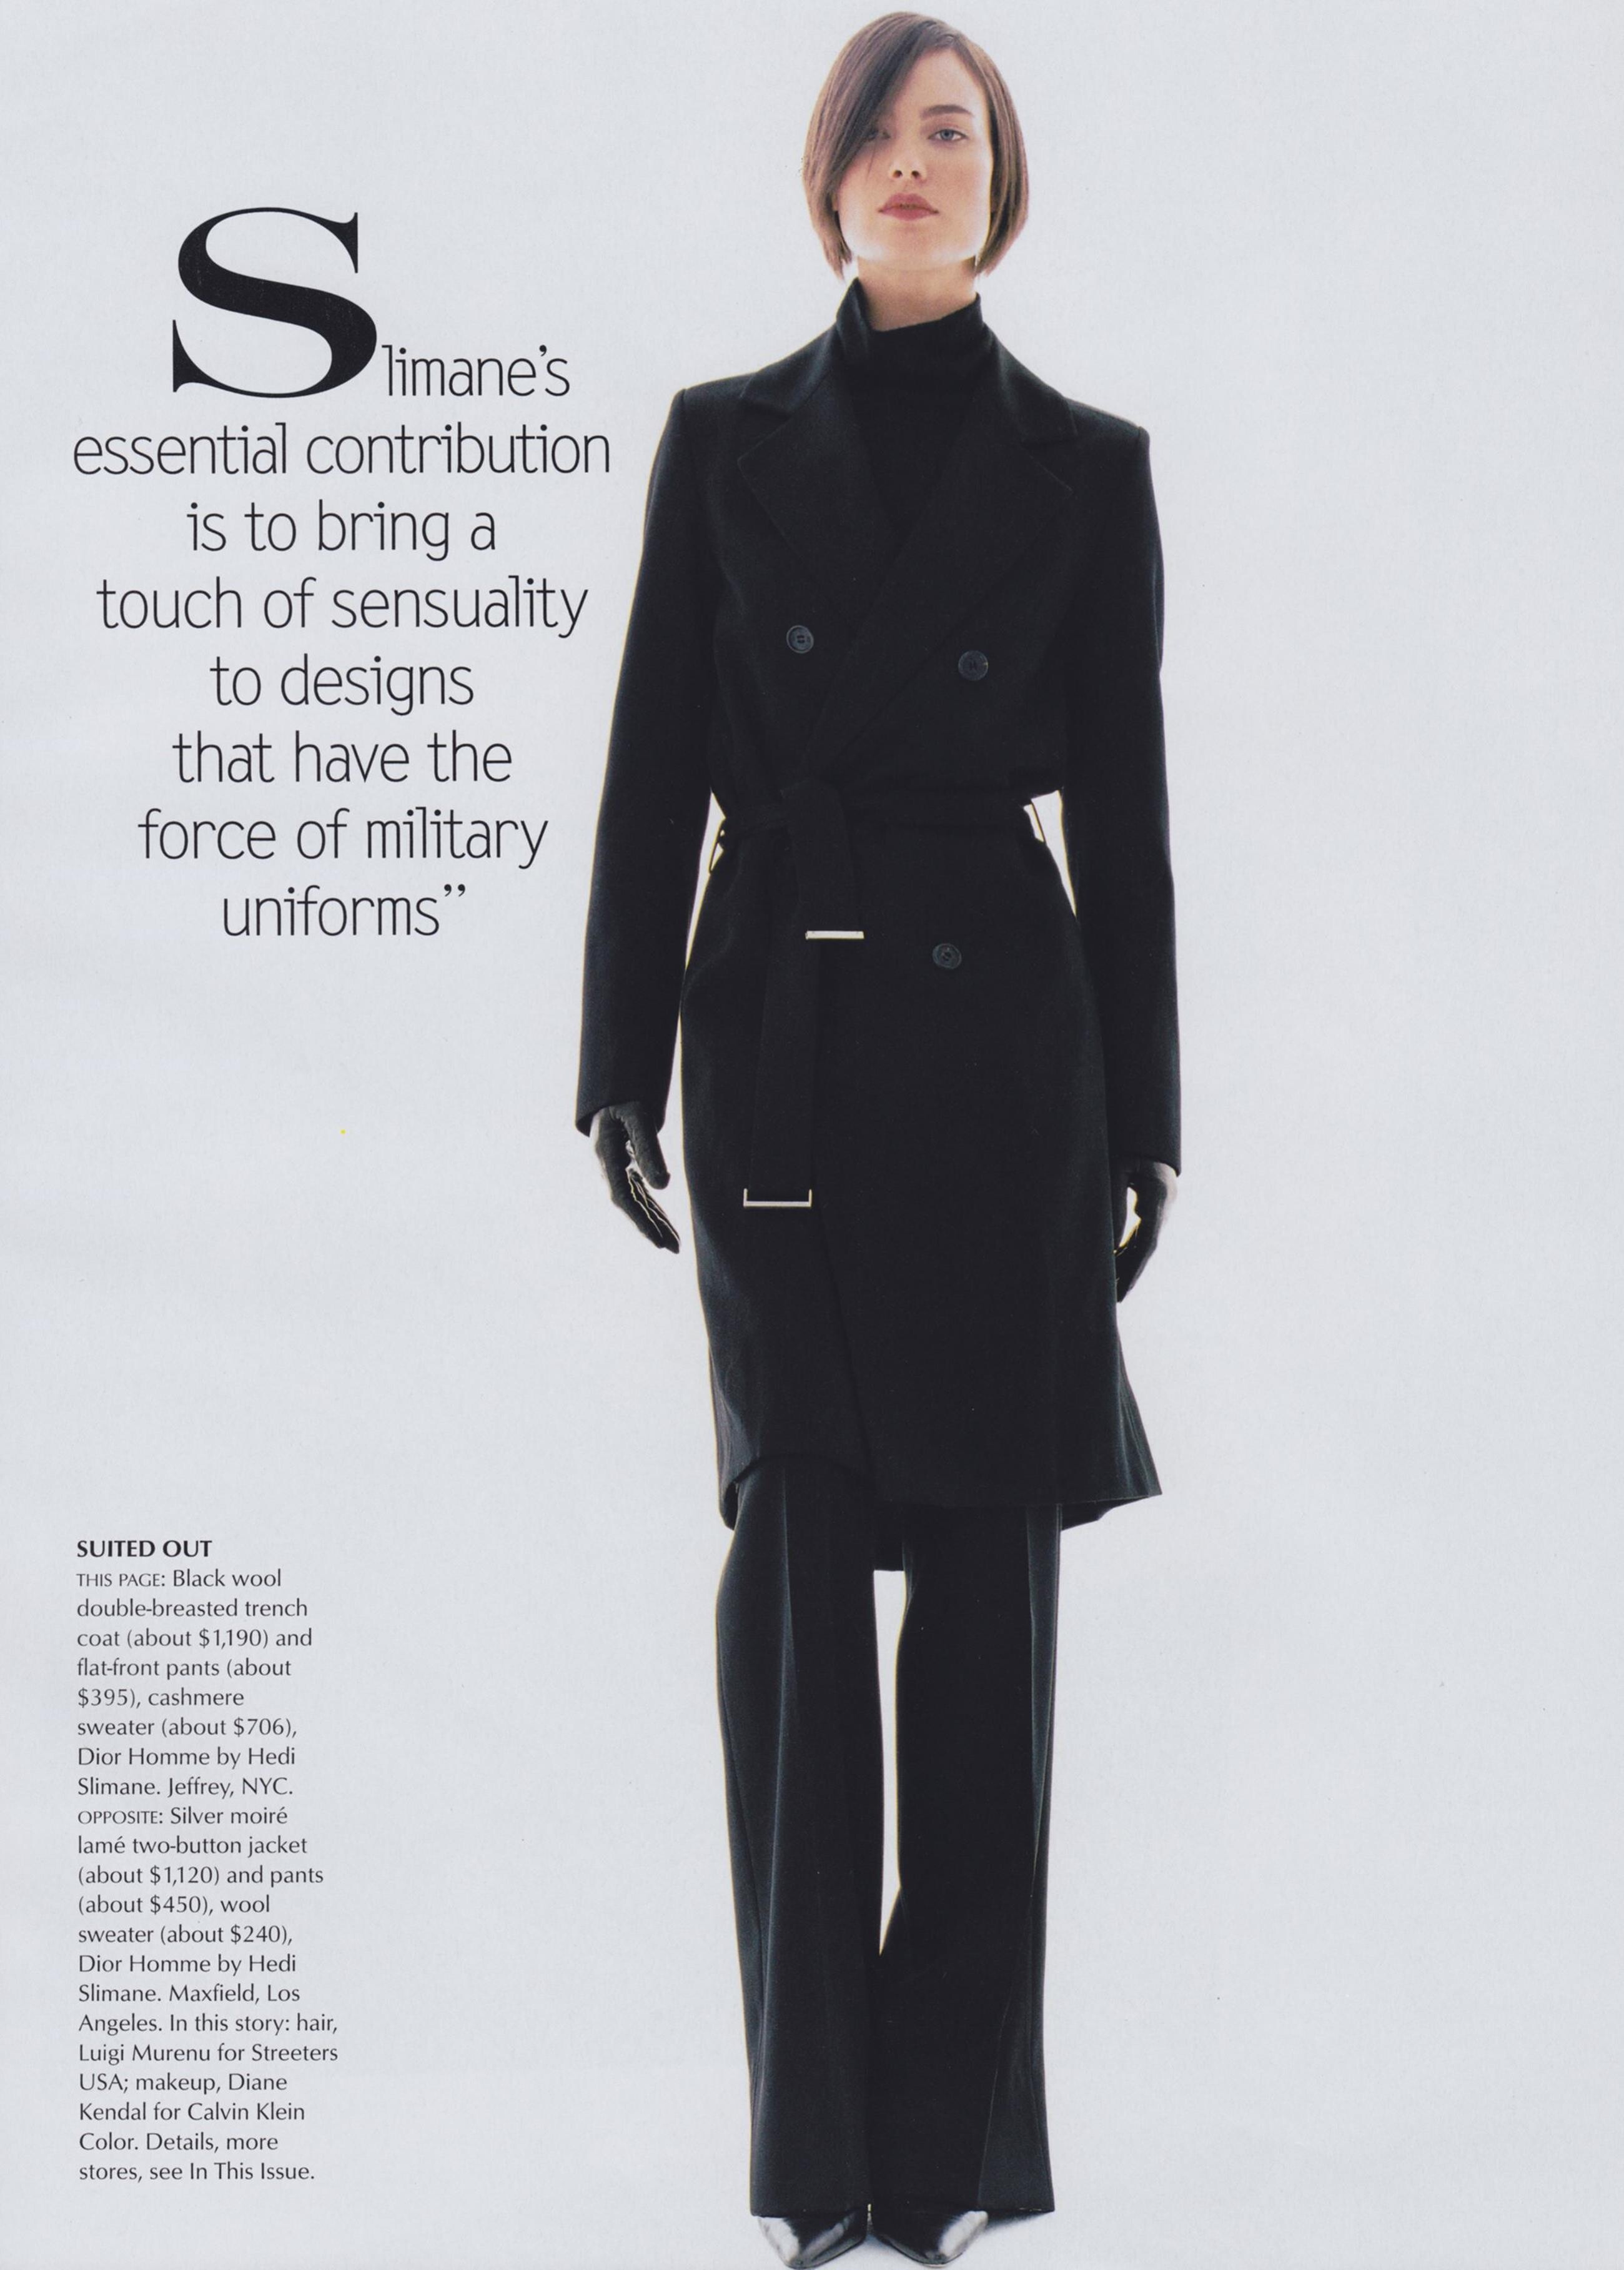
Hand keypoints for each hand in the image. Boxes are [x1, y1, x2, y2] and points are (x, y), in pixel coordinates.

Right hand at [590, 1102, 680, 1252]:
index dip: (639, 1221)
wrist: (610, 1096)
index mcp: (605, 1158)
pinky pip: (640, 1196)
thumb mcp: (638, 1117)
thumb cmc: (623, 1101)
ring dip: (655, 1224)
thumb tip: (663, 1186)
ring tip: (675, 1245)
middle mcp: (607, 1170)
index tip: (656, 1240)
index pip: (622, 1198)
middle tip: (673, 1249)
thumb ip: (649, 1149)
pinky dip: (654, 1211)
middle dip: (650, 1229)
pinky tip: (666, 1226)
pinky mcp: (624, 1172)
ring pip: (637, 1204)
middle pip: (630, 1206)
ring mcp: (615, 1173)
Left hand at [1112, 1157, 1176, 1301]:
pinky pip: (1141, 1234)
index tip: (1122, 1288)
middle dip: (1131, 1274)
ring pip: (1144, 1243)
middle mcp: (1163, 1207)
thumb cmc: (1132, 1145)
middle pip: (1147, 1248)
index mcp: (1158, 1197)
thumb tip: (1108, 1239)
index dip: (1135, 1268)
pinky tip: (1114, 1264)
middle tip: (1115, 1299)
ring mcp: (1161, 1208)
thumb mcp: (1118, 1167)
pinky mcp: (1153, 1208)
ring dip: (1129, 1265)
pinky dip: (1128, 1250)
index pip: (1147, 1241)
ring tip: (1111, 1288)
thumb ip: (1113, 1199)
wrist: (1150, 1134)